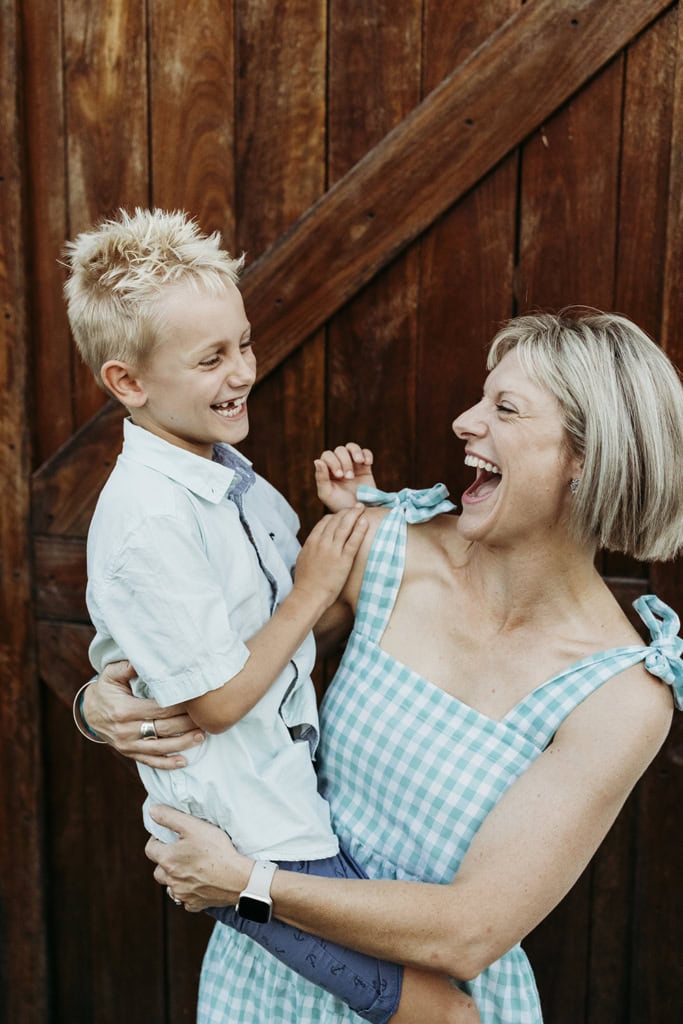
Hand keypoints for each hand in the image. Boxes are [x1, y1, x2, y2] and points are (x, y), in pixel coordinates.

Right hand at [83, 661, 204, 768]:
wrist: (88, 712)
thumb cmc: (106, 690)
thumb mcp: (111, 675)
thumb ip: (127, 667)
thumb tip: (144, 660)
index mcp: (124, 710)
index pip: (159, 709)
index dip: (179, 706)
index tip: (196, 701)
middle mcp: (126, 731)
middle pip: (163, 728)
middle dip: (186, 724)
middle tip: (206, 718)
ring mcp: (127, 745)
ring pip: (160, 748)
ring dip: (183, 743)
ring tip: (201, 736)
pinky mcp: (129, 753)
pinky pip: (150, 761)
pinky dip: (167, 764)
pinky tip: (184, 761)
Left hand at [145, 805, 252, 910]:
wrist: (237, 878)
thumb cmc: (216, 850)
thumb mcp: (193, 826)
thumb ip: (170, 817)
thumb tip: (152, 811)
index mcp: (167, 860)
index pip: (150, 849)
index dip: (156, 840)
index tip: (166, 836)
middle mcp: (171, 880)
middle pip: (158, 871)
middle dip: (164, 862)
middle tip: (179, 853)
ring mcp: (182, 894)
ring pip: (171, 887)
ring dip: (174, 879)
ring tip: (188, 869)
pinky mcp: (195, 904)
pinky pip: (186, 899)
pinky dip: (189, 893)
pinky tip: (200, 884)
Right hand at [294, 505, 367, 608]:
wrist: (308, 596)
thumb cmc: (305, 582)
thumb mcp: (303, 560)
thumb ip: (310, 549)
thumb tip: (314, 545)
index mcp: (311, 542)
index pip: (324, 522)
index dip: (335, 516)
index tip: (343, 514)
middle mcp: (322, 543)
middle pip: (335, 520)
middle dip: (347, 511)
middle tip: (356, 506)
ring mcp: (333, 550)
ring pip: (344, 526)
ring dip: (354, 514)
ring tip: (362, 508)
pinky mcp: (343, 559)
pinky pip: (353, 541)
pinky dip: (360, 529)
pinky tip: (365, 522)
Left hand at [314, 443, 374, 510]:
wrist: (359, 512)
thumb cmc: (340, 505)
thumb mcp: (327, 494)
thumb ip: (321, 478)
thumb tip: (317, 461)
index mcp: (327, 470)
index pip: (327, 456)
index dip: (333, 462)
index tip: (339, 476)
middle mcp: (339, 465)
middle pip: (340, 450)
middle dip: (345, 462)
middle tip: (349, 477)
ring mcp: (352, 464)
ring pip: (351, 447)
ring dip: (355, 452)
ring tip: (360, 462)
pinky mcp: (365, 466)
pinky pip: (366, 452)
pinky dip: (366, 454)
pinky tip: (367, 463)